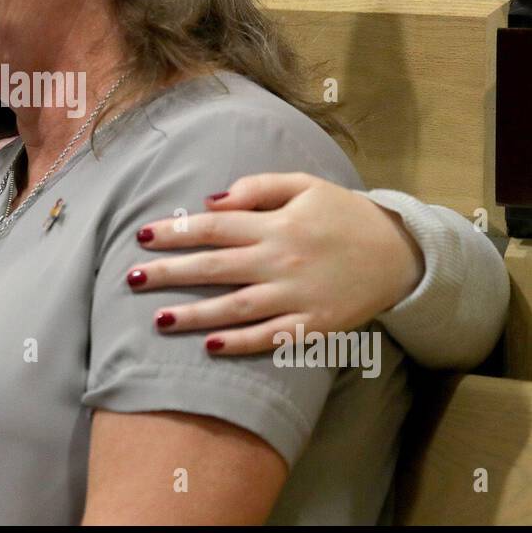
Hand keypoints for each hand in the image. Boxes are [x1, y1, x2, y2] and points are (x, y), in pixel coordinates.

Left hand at [126, 172, 424, 354]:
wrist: (399, 253)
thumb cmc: (344, 214)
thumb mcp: (305, 185)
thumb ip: (257, 188)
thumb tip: (211, 202)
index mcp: (276, 224)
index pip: (214, 227)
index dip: (176, 231)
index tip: (142, 236)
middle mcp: (280, 260)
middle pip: (215, 267)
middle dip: (171, 273)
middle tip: (132, 278)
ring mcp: (296, 295)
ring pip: (237, 307)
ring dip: (196, 315)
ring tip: (159, 320)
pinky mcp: (313, 324)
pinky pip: (271, 336)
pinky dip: (241, 342)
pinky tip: (211, 347)